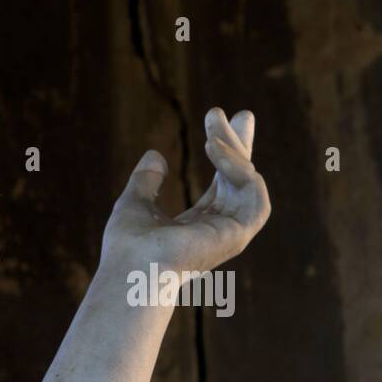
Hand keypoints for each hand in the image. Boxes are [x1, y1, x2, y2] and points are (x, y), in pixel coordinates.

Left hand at [101, 107, 271, 274]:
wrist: (132, 268)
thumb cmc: (128, 246)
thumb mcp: (134, 203)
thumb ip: (147, 181)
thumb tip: (153, 155)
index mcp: (197, 226)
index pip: (220, 184)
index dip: (224, 153)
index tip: (220, 121)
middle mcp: (218, 230)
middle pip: (239, 179)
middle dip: (240, 145)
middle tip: (243, 113)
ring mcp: (231, 234)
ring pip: (247, 181)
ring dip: (234, 152)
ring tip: (211, 133)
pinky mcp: (239, 234)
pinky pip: (252, 193)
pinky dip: (239, 169)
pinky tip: (216, 152)